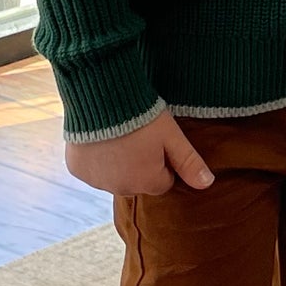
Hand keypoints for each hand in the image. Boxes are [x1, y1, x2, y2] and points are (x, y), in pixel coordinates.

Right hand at [65, 108, 214, 196]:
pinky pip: (92, 169)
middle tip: (138, 136)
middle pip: (137, 181)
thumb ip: (189, 162)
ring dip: (117, 163)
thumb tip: (208, 184)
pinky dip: (96, 158)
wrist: (101, 97)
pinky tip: (99, 137)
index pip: (163, 182)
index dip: (163, 162)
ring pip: (114, 176)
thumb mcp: (171, 136)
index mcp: (146, 183)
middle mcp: (120, 188)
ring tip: (119, 134)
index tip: (158, 142)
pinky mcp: (77, 169)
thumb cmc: (142, 116)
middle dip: (139, 165)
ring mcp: (96, 180)